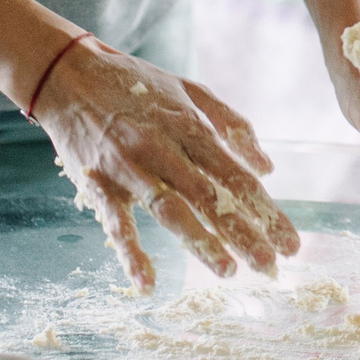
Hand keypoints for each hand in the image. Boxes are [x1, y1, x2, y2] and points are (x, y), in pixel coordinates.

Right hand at [29, 38, 299, 291]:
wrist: (69, 76)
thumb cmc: (137, 84)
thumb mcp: (190, 90)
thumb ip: (232, 125)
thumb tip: (268, 168)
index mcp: (189, 126)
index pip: (236, 176)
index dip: (265, 210)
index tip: (289, 242)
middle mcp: (163, 148)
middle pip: (210, 198)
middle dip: (244, 234)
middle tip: (271, 267)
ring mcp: (129, 168)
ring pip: (170, 210)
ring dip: (200, 243)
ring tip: (228, 271)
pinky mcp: (98, 185)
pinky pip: (116, 224)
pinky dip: (130, 254)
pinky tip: (146, 283)